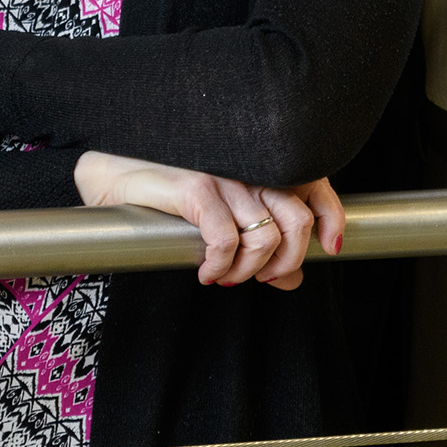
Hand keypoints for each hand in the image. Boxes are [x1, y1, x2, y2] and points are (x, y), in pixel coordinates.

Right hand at [72, 150, 344, 289]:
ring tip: (227, 277)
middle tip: (262, 278)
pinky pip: (226, 241)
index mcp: (261, 167)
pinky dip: (220, 267)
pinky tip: (206, 273)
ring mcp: (225, 176)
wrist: (115, 174)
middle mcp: (249, 167)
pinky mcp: (198, 188)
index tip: (329, 247)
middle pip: (297, 221)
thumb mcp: (224, 220)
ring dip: (248, 271)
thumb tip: (290, 279)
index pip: (316, 188)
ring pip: (266, 237)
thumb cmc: (171, 199)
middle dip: (287, 263)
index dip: (331, 220)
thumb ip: (261, 245)